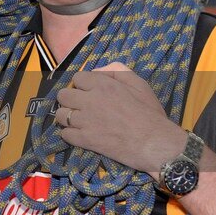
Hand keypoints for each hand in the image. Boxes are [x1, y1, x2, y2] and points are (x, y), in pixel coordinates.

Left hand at [55, 62, 184, 176]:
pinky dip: (70, 134)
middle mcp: (89, 100)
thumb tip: (98, 71)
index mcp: (102, 85)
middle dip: (70, 100)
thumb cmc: (150, 113)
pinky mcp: (84, 139)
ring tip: (79, 122)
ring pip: (61, 115)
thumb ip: (117, 72)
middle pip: (63, 95)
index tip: (88, 92)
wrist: (155, 143)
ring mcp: (85, 121)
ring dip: (67, 117)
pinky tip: (81, 134)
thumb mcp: (139, 84)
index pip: (77, 78)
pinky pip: (65, 134)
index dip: (82, 85)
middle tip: (80, 107)